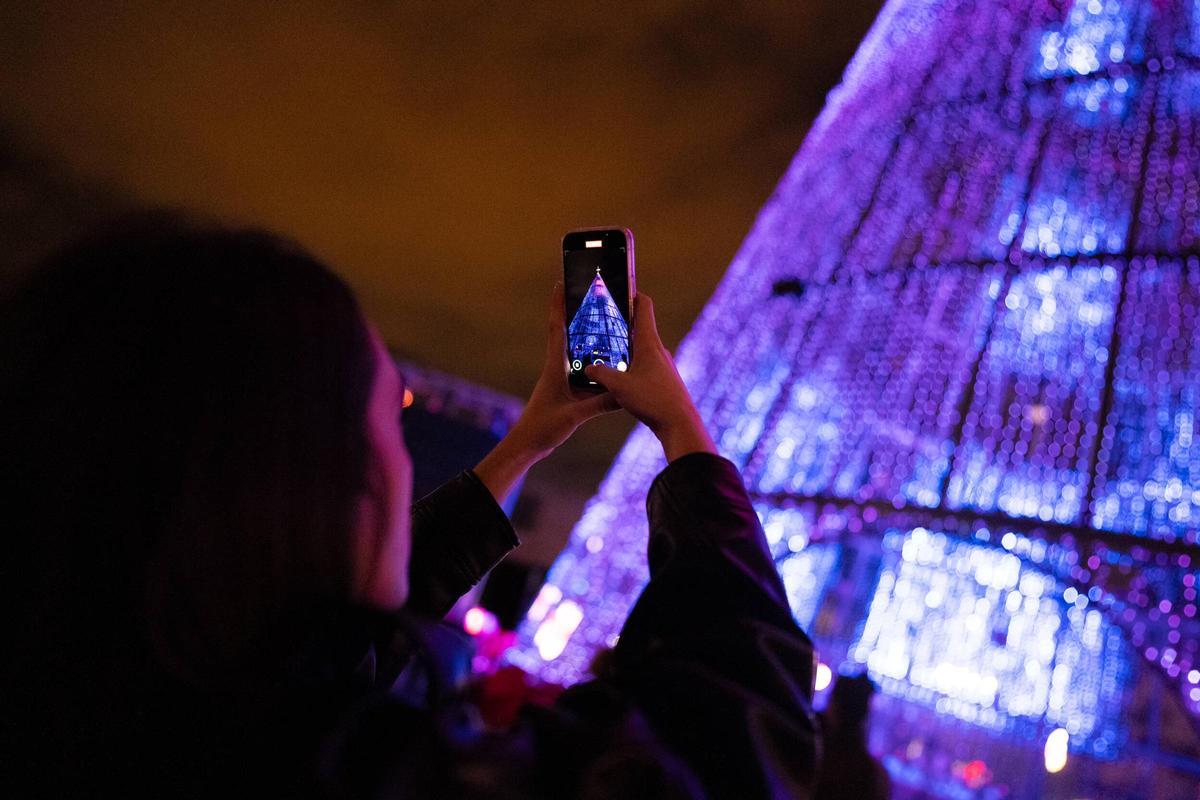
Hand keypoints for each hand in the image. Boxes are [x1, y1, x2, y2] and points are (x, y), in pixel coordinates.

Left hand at [474, 282, 620, 503]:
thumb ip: (600, 404)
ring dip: (586, 337)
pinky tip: (608, 364)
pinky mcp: (565, 391)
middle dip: (574, 314)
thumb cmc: (543, 428)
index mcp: (554, 367)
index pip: (556, 329)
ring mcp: (560, 379)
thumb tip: (624, 393)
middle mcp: (556, 368)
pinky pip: (581, 370)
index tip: (560, 283)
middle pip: (566, 333)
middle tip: (589, 296)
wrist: (527, 445)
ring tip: (604, 323)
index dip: (558, 306)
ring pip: (575, 351)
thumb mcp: (575, 415)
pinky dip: (593, 362)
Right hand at [584, 294, 715, 461]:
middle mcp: (659, 349)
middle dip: (623, 321)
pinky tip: (622, 375)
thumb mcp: (619, 387)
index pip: (644, 306)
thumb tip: (588, 368)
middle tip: (605, 319)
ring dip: (628, 344)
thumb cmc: (653, 401)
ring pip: (643, 346)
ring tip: (608, 349)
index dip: (632, 294)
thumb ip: (600, 374)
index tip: (620, 288)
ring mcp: (663, 364)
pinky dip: (633, 362)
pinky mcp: (664, 379)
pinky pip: (647, 363)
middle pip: (641, 325)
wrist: (679, 424)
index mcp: (649, 343)